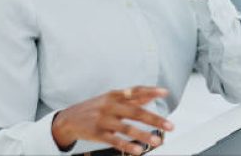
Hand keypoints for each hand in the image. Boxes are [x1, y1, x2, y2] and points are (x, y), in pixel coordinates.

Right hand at [51, 86, 173, 154]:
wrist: (69, 119)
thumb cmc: (95, 108)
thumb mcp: (111, 99)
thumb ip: (131, 98)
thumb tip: (151, 95)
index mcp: (115, 95)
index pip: (135, 91)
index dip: (150, 91)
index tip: (164, 92)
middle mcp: (110, 105)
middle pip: (135, 111)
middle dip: (154, 119)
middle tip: (170, 126)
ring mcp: (103, 119)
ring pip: (127, 128)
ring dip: (144, 135)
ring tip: (158, 141)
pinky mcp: (98, 133)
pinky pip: (115, 141)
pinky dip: (127, 146)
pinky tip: (139, 150)